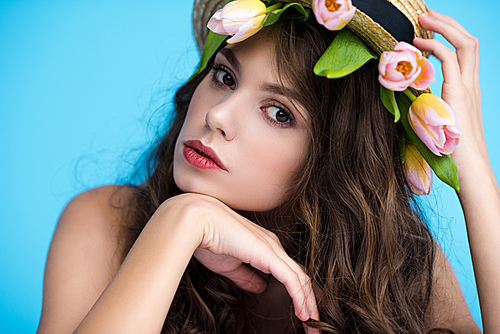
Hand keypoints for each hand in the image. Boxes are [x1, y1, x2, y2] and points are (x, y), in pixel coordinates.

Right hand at [168, 193, 320, 332]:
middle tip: (313, 328)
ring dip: (309, 305)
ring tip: (312, 327)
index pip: (290, 273)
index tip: (302, 316)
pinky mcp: (268, 254)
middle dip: (309, 303)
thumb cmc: (207, 238)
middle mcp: (273, 246)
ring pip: (300, 279)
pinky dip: (300, 298)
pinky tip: (303, 314)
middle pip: (300, 277)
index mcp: (265, 247)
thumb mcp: (231, 265)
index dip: (299, 295)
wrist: (196, 221)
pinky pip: (291, 279)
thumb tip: (260, 287)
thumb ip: (247, 276)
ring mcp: (273, 248)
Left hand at [414, 10, 486, 173]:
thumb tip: (402, 100)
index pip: (464, 52)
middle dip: (449, 23)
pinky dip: (434, 45)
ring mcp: (468, 86)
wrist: (467, 168)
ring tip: (423, 18)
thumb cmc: (449, 150)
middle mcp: (471, 83)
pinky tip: (417, 42)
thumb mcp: (434, 121)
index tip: (428, 28)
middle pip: (468, 41)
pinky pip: (449, 58)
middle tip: (427, 14)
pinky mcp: (458, 92)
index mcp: (468, 89)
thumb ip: (424, 105)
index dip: (449, 35)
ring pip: (465, 43)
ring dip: (444, 26)